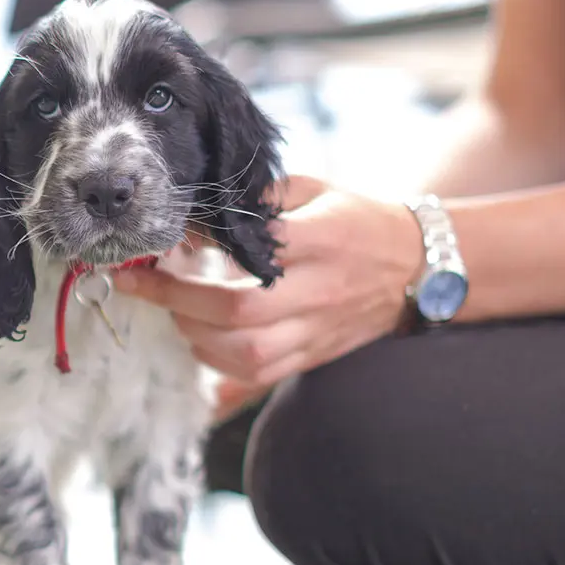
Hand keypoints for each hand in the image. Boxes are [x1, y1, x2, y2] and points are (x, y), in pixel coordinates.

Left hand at [119, 176, 420, 412]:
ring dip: (195, 334)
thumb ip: (260, 199)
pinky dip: (218, 363)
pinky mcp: (314, 355)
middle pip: (239, 311)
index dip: (198, 249)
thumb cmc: (357, 220)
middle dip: (179, 300)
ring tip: (174, 309)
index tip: (156, 245)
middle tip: (145, 283)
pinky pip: (259, 374)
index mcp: (322, 239)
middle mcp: (321, 289)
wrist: (419, 267)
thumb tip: (197, 210)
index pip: (253, 248)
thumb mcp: (314, 190)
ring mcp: (318, 329)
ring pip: (247, 352)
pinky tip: (200, 338)